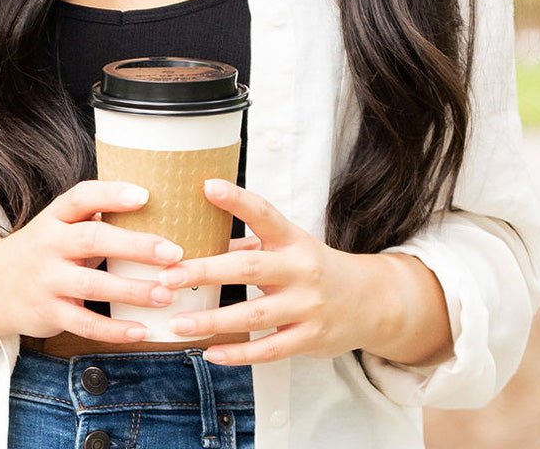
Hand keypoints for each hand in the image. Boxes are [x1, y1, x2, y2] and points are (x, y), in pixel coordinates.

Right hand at [0, 180, 185, 342]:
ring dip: (132, 291)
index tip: (145, 195)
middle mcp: (48, 245)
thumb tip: (151, 207)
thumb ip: (95, 218)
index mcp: (55, 218)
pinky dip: (114, 329)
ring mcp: (46, 280)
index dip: (111, 194)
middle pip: (92, 240)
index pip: (81, 198)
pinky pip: (84, 324)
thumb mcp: (60, 226)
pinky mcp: (48, 313)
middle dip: (135, 245)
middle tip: (173, 253)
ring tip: (166, 294)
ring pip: (91, 285)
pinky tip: (142, 329)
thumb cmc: (44, 250)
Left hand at [155, 178, 395, 365]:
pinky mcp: (309, 339)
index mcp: (293, 239)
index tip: (207, 186)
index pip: (264, 213)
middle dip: (207, 271)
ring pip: (254, 314)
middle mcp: (301, 269)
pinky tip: (210, 353)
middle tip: (169, 275)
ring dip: (212, 319)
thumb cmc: (313, 267)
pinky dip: (238, 353)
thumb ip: (248, 244)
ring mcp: (307, 306)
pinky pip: (269, 349)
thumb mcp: (288, 246)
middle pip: (249, 267)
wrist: (370, 301)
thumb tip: (199, 240)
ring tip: (178, 322)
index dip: (236, 200)